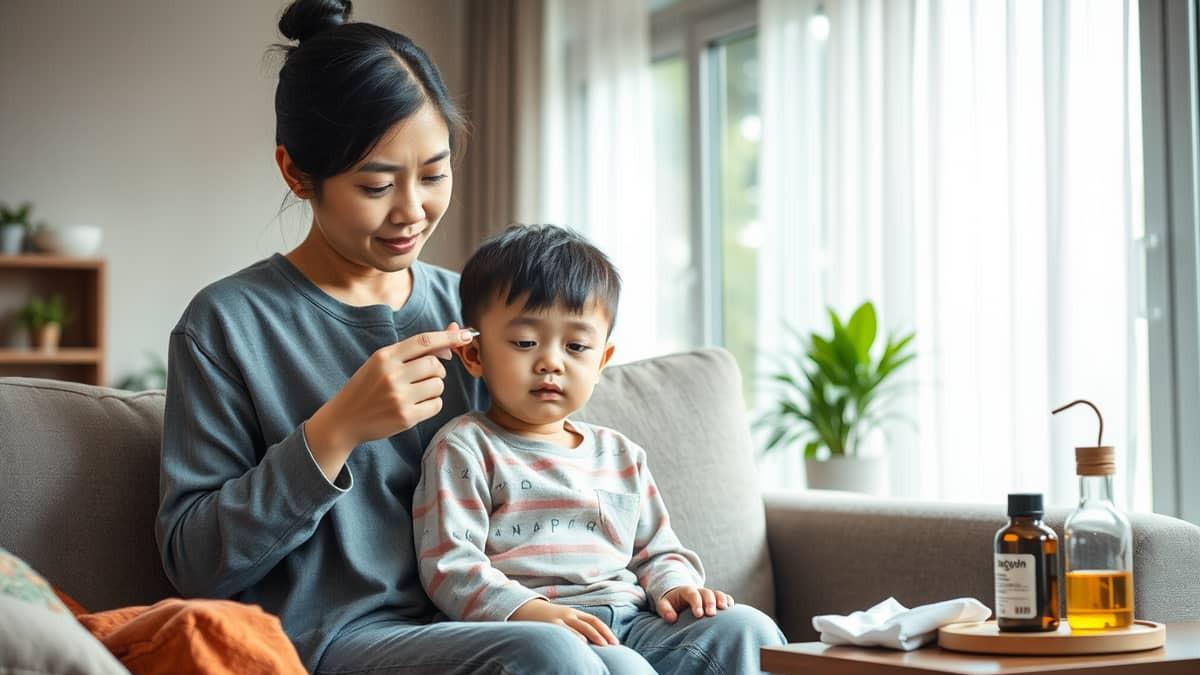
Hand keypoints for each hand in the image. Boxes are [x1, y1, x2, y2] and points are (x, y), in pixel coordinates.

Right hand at [305, 322, 475, 479]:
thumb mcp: (382, 363)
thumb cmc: (367, 387)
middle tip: (422, 377)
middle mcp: (392, 375)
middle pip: (435, 364)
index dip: (448, 337)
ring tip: (414, 393)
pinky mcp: (406, 417)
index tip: (466, 334)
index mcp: (385, 356)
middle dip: (436, 370)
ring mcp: (399, 397)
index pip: (424, 341)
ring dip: (433, 388)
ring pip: (438, 385)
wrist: (344, 420)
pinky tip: (415, 406)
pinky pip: (436, 404)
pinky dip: (431, 404)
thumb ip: (413, 351)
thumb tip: (451, 340)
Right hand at [510, 599, 618, 645]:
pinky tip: (582, 643)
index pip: (594, 621)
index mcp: (573, 613)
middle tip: (612, 645)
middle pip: (590, 623)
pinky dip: (575, 636)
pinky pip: (565, 631)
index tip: (615, 642)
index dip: (605, 630)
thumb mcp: (562, 619)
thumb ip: (574, 627)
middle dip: (603, 634)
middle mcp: (568, 615)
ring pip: (580, 627)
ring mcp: (559, 620)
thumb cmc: (545, 618)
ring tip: (602, 645)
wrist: (524, 608)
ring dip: (593, 635)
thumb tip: (588, 641)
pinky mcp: (550, 625)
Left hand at [656, 586, 733, 622]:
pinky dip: (728, 600)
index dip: (696, 603)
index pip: (692, 594)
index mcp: (686, 591)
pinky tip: (731, 608)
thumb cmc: (671, 604)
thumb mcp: (663, 604)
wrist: (678, 597)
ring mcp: (708, 594)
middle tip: (711, 614)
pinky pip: (724, 596)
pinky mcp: (715, 598)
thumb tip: (671, 618)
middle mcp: (699, 591)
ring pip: (717, 593)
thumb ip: (665, 610)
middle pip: (707, 593)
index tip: (699, 614)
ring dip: (722, 600)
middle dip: (710, 602)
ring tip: (725, 608)